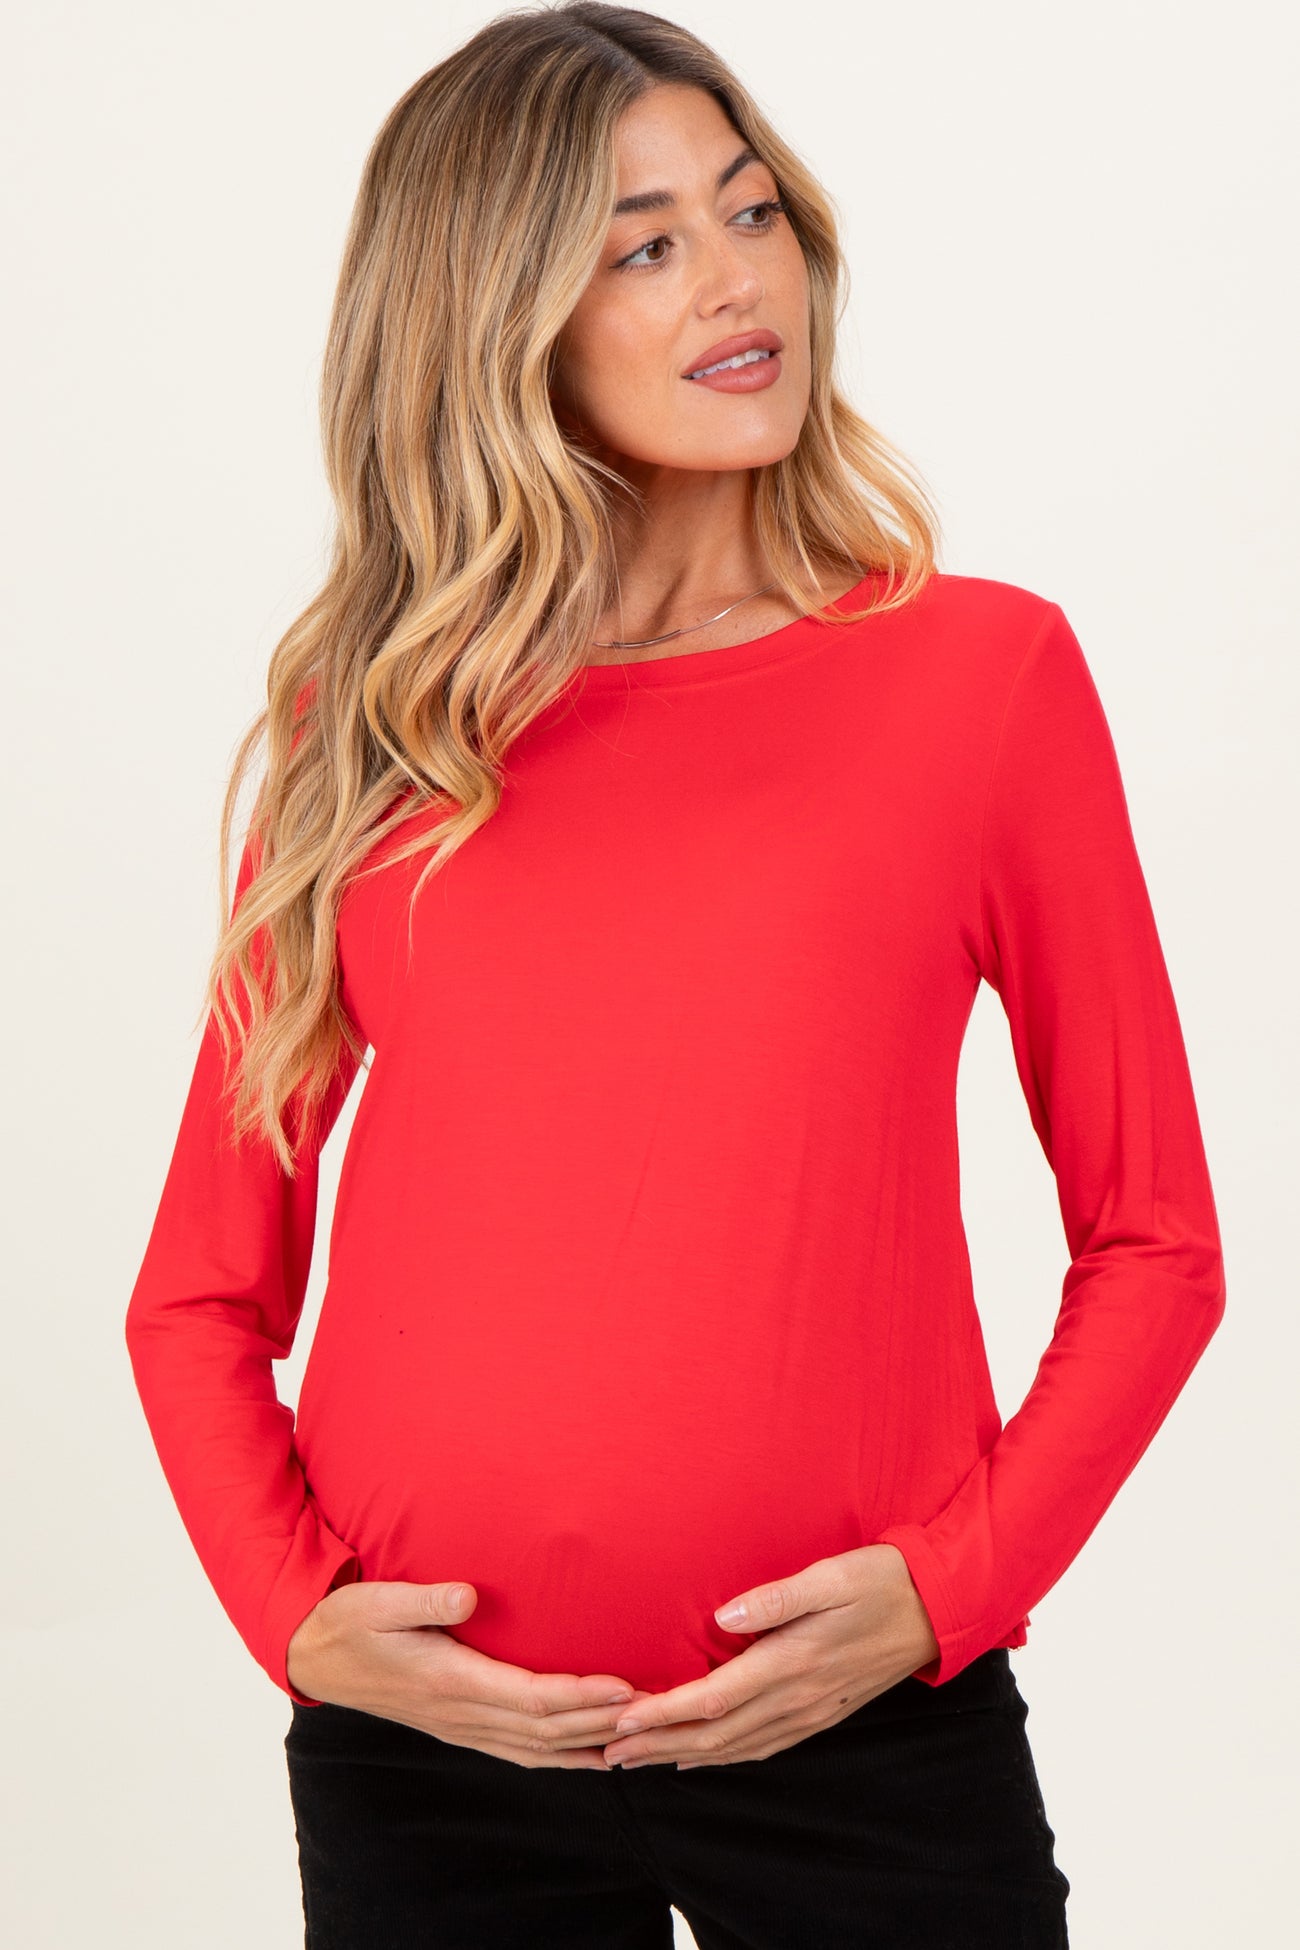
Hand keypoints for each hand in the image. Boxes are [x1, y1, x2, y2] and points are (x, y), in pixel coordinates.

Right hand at [287, 1579, 653, 1769]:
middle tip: (656, 1710)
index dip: (579, 1696)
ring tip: (638, 1735)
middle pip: (545, 1729)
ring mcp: (460, 1726)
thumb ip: (425, 1597)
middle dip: (602, 1722)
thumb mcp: (378, 1600)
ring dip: (588, 1742)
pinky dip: (560, 1755)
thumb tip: (468, 1592)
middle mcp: (460, 1714)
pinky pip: (518, 1751)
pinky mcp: (459, 1726)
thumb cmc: (350, 1621)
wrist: (315, 1656)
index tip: (623, 1686)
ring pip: (536, 1747)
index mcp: (449, 1681)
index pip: (529, 1698)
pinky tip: (590, 1754)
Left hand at [602, 1544, 940, 1770]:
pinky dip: (726, 1757)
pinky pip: (765, 1746)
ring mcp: (812, 1712)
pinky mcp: (823, 1713)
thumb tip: (722, 1619)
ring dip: (683, 1757)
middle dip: (658, 1745)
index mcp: (793, 1662)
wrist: (939, 1609)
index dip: (663, 1713)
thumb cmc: (881, 1580)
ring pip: (736, 1748)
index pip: (713, 1699)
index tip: (621, 1720)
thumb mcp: (830, 1575)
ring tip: (640, 1761)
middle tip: (608, 1753)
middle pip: (715, 1735)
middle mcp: (799, 1698)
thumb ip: (775, 1598)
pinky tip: (703, 1757)